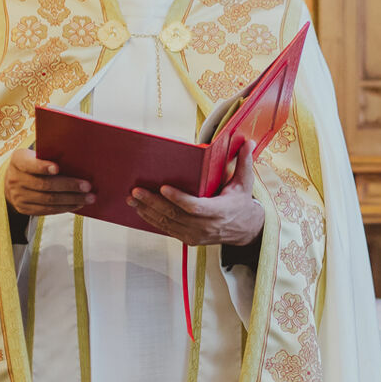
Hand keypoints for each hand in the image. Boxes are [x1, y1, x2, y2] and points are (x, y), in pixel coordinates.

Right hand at [5, 148, 92, 215]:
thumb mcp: (36, 155)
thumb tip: (80, 161)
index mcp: (18, 160)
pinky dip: (65, 207)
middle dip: (68, 186)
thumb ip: (50, 156)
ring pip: (48, 200)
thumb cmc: (34, 164)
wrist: (14, 181)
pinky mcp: (24, 209)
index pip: (29, 164)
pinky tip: (78, 204)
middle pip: (44, 185)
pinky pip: (47, 210)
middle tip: (87, 186)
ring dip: (71, 200)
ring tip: (88, 197)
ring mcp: (18, 196)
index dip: (42, 167)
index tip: (57, 168)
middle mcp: (15, 179)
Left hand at [129, 142, 265, 246]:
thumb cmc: (241, 202)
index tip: (163, 187)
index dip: (178, 199)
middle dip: (153, 203)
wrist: (245, 229)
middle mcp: (207, 226)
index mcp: (220, 211)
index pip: (195, 207)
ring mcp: (196, 235)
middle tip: (136, 190)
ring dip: (147, 211)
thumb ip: (245, 162)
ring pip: (167, 224)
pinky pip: (167, 230)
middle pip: (175, 215)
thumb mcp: (245, 183)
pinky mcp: (189, 240)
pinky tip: (140, 209)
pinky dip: (152, 220)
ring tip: (132, 198)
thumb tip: (248, 141)